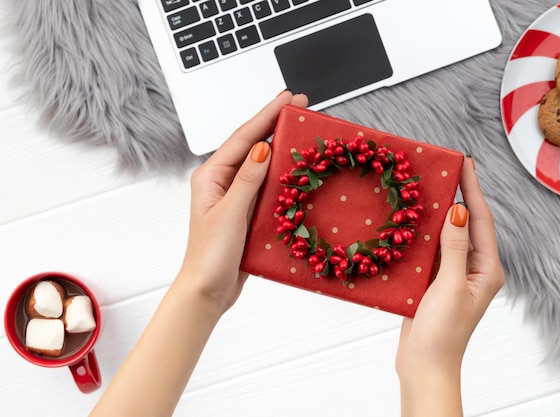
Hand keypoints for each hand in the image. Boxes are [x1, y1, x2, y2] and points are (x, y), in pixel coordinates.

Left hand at [178, 91, 307, 313]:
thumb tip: (263, 147)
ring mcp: (235, 196)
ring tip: (300, 128)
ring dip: (280, 145)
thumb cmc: (209, 255)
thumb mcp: (229, 213)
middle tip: (299, 105)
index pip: (244, 138)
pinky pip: (266, 185)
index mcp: (211, 176)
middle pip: (252, 144)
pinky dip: (281, 173)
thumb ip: (247, 180)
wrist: (207, 289)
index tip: (287, 99)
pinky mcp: (247, 211)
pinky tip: (294, 167)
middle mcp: (222, 181)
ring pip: (261, 163)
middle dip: (274, 123)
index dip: (267, 115)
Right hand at [395, 157, 503, 414]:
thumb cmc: (443, 332)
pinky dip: (422, 233)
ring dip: (437, 213)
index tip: (466, 163)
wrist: (424, 365)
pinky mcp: (433, 281)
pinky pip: (430, 249)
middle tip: (445, 168)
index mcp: (486, 269)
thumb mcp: (450, 287)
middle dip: (457, 195)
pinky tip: (410, 220)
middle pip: (466, 223)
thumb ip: (455, 248)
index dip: (473, 190)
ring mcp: (452, 274)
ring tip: (427, 186)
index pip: (481, 220)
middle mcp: (473, 268)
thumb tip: (459, 211)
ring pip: (446, 235)